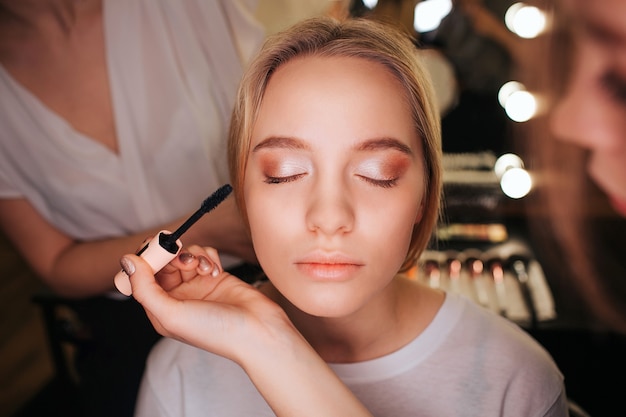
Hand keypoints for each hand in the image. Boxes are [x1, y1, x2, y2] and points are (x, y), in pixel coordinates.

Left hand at [121, 245, 287, 361]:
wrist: (258, 330)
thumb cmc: (215, 331)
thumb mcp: (171, 314)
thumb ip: (144, 288)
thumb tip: (126, 260)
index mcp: (161, 310)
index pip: (141, 278)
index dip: (144, 260)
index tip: (152, 247)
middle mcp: (177, 297)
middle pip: (163, 263)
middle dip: (170, 255)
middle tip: (179, 254)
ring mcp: (197, 285)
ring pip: (184, 255)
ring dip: (192, 255)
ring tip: (202, 269)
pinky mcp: (216, 276)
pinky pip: (204, 254)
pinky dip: (208, 256)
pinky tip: (215, 270)